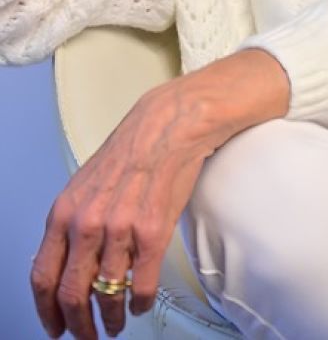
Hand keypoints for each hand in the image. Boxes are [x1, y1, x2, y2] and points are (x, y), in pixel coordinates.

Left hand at [29, 49, 289, 338]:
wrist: (168, 126)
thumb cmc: (131, 151)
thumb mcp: (85, 185)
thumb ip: (72, 222)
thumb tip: (65, 264)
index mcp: (65, 211)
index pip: (42, 277)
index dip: (47, 312)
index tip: (55, 327)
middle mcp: (87, 223)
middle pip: (71, 295)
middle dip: (79, 325)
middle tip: (88, 335)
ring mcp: (120, 229)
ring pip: (107, 295)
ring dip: (112, 319)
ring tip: (117, 323)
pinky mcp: (153, 232)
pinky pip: (141, 285)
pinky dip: (140, 303)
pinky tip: (140, 304)